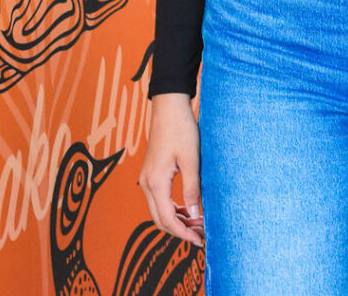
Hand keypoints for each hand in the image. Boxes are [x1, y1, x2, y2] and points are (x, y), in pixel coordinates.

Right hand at [138, 93, 203, 245]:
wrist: (169, 106)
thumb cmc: (181, 128)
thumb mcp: (191, 159)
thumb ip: (192, 188)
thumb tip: (195, 214)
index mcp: (155, 182)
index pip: (167, 219)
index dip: (183, 233)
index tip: (199, 240)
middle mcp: (146, 183)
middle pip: (160, 219)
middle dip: (180, 230)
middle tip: (200, 234)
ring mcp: (147, 178)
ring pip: (159, 209)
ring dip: (177, 219)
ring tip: (198, 222)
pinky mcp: (152, 172)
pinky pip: (160, 198)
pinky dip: (173, 207)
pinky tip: (188, 207)